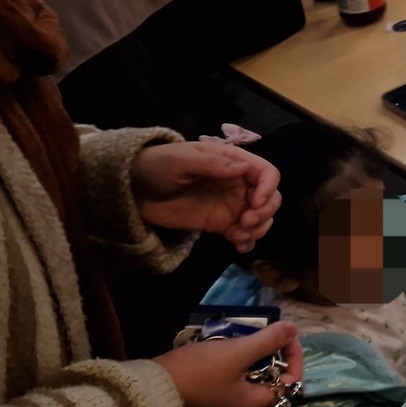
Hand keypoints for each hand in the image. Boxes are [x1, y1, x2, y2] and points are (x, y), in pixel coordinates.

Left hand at [133, 141, 281, 251]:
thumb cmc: (158, 166)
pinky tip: (238, 246)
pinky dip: (248, 241)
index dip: (268, 188)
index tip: (255, 203)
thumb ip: (212, 163)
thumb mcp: (182, 160)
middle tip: (243, 223)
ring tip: (238, 236)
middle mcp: (238, 183)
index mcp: (233, 162)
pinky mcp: (220, 224)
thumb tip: (243, 168)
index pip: (267, 173)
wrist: (134, 189)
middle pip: (270, 197)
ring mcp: (230, 205)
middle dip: (264, 212)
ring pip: (262, 217)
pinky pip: (244, 233)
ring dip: (258, 229)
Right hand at [154, 321, 303, 406]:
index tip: (285, 336)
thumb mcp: (236, 352)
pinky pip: (224, 385)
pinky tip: (216, 351)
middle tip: (256, 334)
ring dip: (245, 359)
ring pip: (244, 382)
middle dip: (265, 355)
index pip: (288, 383)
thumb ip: (267, 341)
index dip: (292, 357)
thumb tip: (293, 328)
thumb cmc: (197, 373)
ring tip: (234, 338)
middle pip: (266, 382)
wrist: (148, 392)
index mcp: (252, 406)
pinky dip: (228, 367)